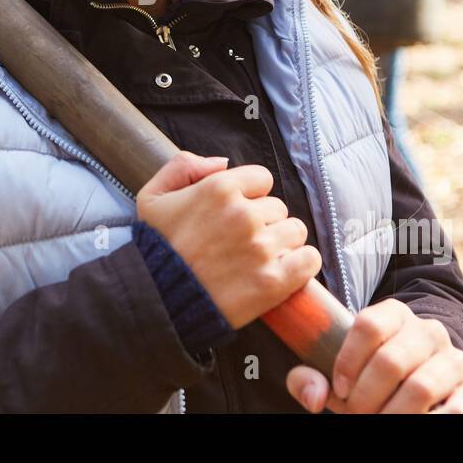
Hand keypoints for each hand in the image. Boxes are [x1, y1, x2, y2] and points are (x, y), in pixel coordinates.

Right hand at [136, 151, 321, 328]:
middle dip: (264, 222)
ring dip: (282, 243)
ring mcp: (261, 248)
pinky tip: (285, 270)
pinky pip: (310, 259)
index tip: (236, 214)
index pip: (262, 178)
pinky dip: (302, 264)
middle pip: (278, 207)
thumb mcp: (153, 197)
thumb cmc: (156, 249)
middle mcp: (244, 214)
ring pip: (295, 231)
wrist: (158, 300)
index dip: (250, 196)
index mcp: (219, 189)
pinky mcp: (273, 281)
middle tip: (241, 242)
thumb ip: (183, 166)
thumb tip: (223, 163)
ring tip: (258, 258)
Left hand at [285, 298, 462, 412]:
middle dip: (366, 397)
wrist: (431, 379)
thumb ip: (311, 376)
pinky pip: (455, 409)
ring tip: (379, 422)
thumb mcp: (343, 369)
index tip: (339, 389)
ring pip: (420, 387)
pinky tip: (410, 423)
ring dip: (392, 414)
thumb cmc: (372, 376)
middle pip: (391, 361)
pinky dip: (429, 421)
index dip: (348, 361)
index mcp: (394, 314)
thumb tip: (314, 395)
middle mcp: (428, 331)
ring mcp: (453, 359)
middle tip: (357, 413)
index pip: (369, 325)